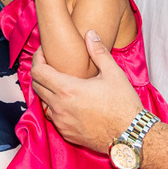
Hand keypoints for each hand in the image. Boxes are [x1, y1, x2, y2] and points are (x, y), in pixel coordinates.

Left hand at [31, 30, 141, 153]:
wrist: (130, 135)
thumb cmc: (123, 104)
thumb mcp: (113, 73)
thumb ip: (98, 51)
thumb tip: (90, 33)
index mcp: (67, 89)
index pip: (38, 71)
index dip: (38, 59)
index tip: (44, 52)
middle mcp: (59, 107)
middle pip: (37, 86)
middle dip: (41, 73)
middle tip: (52, 66)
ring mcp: (61, 122)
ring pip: (44, 103)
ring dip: (48, 92)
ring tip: (61, 84)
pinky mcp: (67, 134)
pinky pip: (53, 117)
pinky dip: (56, 107)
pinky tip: (70, 103)